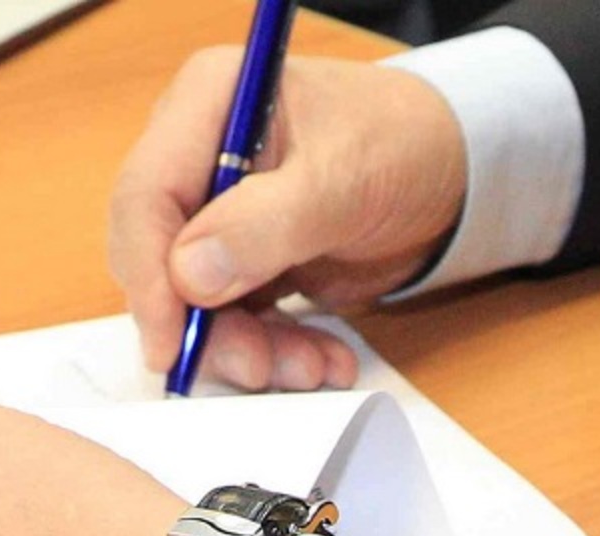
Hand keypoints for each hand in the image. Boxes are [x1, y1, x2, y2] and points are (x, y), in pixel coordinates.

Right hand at [110, 50, 465, 390]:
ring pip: (199, 303)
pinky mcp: (248, 261)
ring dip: (250, 348)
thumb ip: (266, 224)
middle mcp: (200, 158)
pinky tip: (322, 360)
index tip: (171, 342)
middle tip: (257, 366)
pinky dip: (277, 350)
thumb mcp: (342, 179)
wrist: (454, 170)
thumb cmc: (403, 142)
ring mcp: (222, 214)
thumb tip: (188, 274)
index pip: (145, 196)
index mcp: (207, 105)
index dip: (149, 276)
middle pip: (161, 259)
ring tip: (311, 367)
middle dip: (208, 325)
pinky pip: (240, 320)